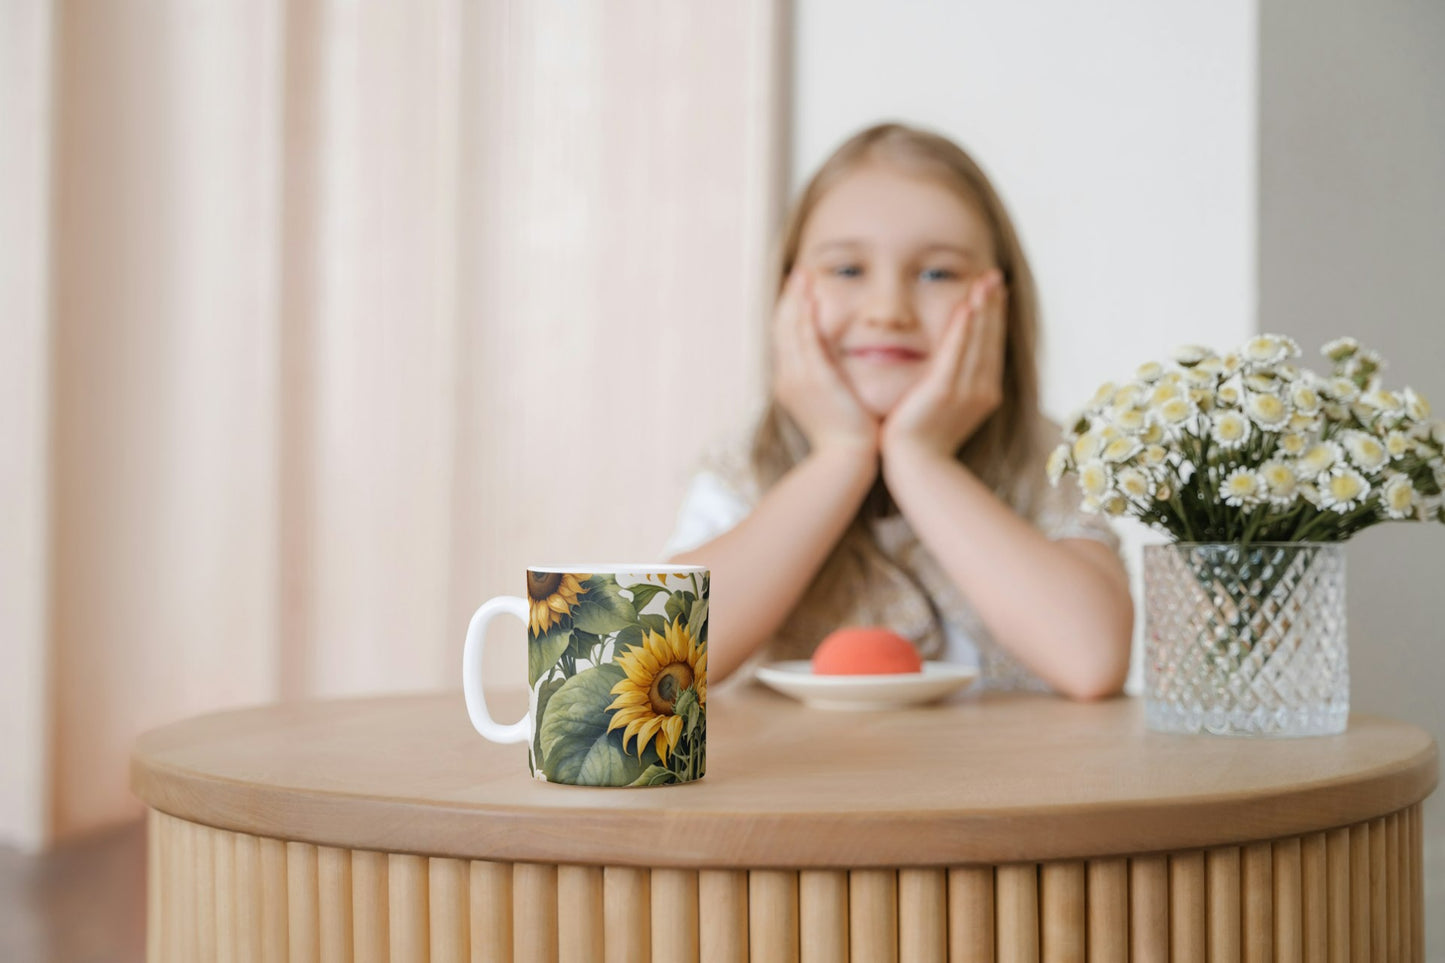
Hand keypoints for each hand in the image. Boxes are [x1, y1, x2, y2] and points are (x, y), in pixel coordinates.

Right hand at [772, 269, 878, 455]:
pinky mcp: (814, 380)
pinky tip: (812, 299)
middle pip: (781, 327)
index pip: (785, 337)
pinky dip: (806, 319)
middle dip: (790, 297)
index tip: (799, 289)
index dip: (790, 310)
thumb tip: (839, 366)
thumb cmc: (847, 435)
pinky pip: (806, 342)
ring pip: (790, 329)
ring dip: (796, 299)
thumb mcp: (833, 401)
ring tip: (804, 275)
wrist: (846, 459)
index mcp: (790, 382)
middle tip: (799, 272)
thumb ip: (831, 379)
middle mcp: (788, 377)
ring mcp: (798, 379)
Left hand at [881, 269, 1006, 461]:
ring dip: (983, 308)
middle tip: (995, 275)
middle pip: (990, 338)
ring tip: (986, 281)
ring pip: (978, 340)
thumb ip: (948, 383)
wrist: (915, 467)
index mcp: (984, 393)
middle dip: (993, 305)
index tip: (994, 292)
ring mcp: (966, 391)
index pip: (991, 346)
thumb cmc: (922, 441)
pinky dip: (964, 328)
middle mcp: (981, 390)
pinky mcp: (944, 391)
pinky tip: (967, 306)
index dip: (994, 317)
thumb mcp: (942, 407)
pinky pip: (957, 353)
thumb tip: (947, 367)